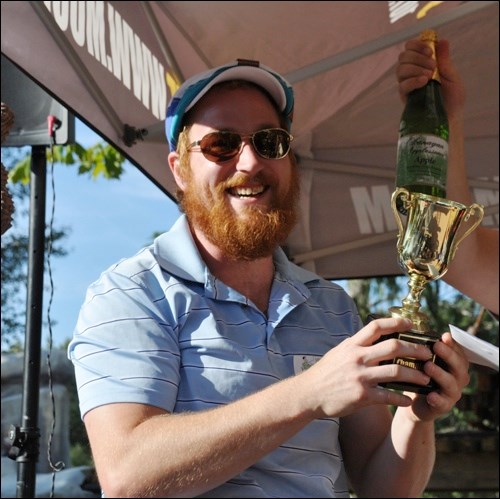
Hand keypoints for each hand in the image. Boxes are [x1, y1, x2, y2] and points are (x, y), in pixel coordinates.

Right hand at [300, 317, 435, 417]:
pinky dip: (402, 398)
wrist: (309, 394)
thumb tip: (374, 337)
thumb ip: (357, 346)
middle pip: (393, 347)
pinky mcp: (362, 396)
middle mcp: (358, 358)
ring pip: (396, 371)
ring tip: (426, 378)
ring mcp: (360, 376)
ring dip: (415, 375)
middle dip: (415, 348)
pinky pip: (389, 396)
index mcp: (352, 345)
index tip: (410, 323)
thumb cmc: (325, 373)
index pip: (376, 326)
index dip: (395, 322)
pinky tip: (409, 400)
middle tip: (427, 353)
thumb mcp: (339, 352)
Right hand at [396, 38, 465, 120]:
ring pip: (400, 69)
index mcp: (423, 64)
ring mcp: (407, 84)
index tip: (430, 51)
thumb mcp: (452, 76)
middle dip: (417, 57)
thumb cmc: (452, 99)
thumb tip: (442, 40)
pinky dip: (412, 80)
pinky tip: (424, 82)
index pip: (411, 47)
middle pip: (403, 56)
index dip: (417, 45)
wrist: (449, 118)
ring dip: (415, 68)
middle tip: (433, 66)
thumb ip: (445, 60)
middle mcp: (412, 72)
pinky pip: (402, 85)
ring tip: (429, 76)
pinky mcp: (405, 97)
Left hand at [404, 332, 470, 421]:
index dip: (453, 344)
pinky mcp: (442, 407)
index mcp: (454, 365)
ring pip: (451, 384)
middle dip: (448, 355)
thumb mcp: (422, 360)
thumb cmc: (419, 376)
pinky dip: (437, 399)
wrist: (413, 403)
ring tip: (428, 366)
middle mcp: (457, 379)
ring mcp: (451, 393)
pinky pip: (443, 403)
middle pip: (459, 366)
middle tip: (436, 346)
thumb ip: (423, 348)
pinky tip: (430, 395)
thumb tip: (411, 328)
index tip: (445, 336)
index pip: (459, 353)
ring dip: (440, 374)